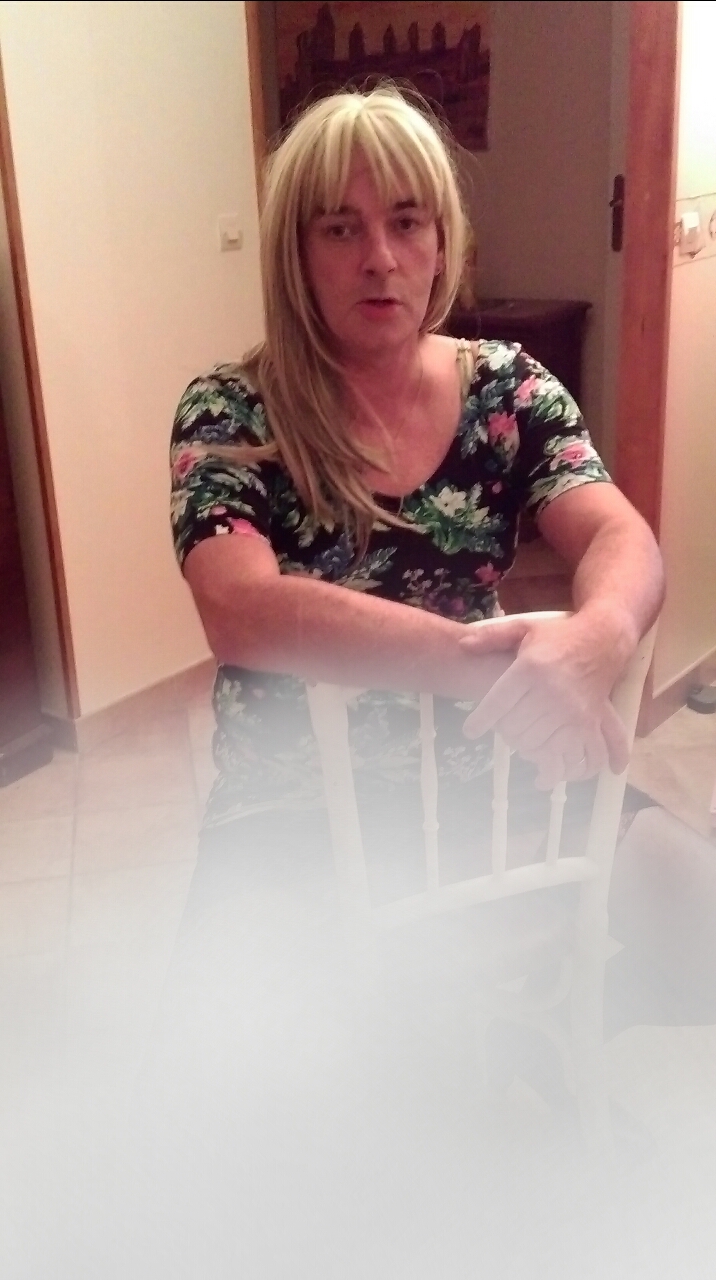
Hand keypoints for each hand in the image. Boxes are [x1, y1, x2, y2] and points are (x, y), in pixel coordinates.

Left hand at [459, 613, 631, 788]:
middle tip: (504, 729)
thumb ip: (491, 636)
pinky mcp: (590, 721)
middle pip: (516, 728)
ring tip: (524, 744)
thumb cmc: (559, 636)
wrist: (603, 638)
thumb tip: (463, 646)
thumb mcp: (523, 628)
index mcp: (530, 669)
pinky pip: (573, 752)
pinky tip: (551, 774)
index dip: (481, 721)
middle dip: (505, 733)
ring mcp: (573, 709)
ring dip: (528, 750)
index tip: (470, 731)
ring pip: (539, 745)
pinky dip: (564, 769)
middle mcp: (551, 691)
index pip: (497, 703)